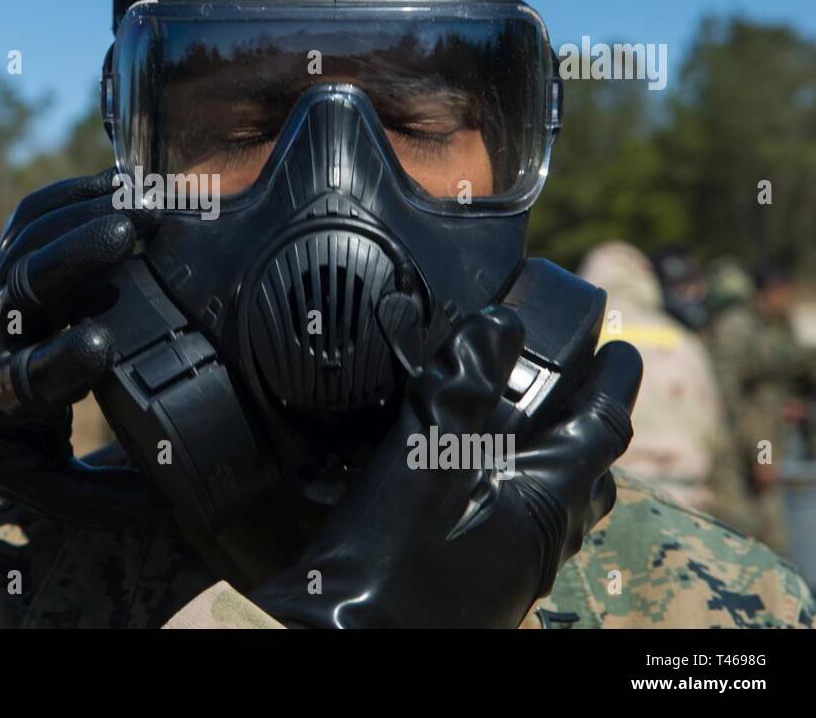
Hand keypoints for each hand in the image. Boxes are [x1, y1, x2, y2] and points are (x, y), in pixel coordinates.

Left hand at [0, 168, 162, 525]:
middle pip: (29, 283)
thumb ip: (101, 496)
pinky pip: (34, 212)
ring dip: (87, 213)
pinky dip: (75, 191)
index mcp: (2, 396)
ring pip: (34, 237)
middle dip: (76, 253)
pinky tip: (123, 180)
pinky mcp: (1, 250)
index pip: (29, 378)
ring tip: (148, 203)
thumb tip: (177, 505)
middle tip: (130, 231)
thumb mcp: (36, 481)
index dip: (63, 360)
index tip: (101, 344)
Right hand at [248, 305, 641, 627]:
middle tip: (580, 393)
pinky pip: (517, 533)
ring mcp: (510, 570)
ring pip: (553, 512)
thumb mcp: (426, 456)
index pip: (601, 434)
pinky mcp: (478, 585)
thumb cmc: (390, 560)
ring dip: (551, 468)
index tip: (622, 350)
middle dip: (591, 433)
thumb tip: (499, 326)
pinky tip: (471, 490)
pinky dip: (511, 496)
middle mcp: (539, 543)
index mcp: (542, 505)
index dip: (613, 385)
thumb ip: (463, 388)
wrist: (346, 641)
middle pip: (589, 481)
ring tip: (523, 436)